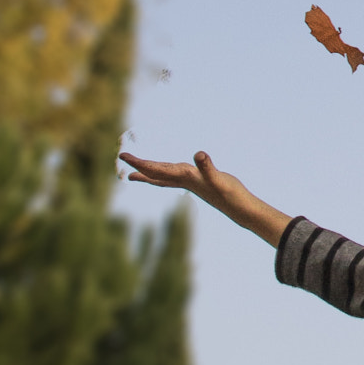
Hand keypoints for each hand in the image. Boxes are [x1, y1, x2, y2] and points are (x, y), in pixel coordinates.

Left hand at [120, 150, 245, 206]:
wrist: (240, 210)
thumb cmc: (231, 194)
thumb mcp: (219, 179)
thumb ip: (208, 168)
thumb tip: (199, 154)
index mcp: (185, 177)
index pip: (157, 169)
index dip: (140, 162)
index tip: (123, 156)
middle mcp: (185, 181)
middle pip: (156, 173)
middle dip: (140, 166)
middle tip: (123, 157)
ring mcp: (191, 184)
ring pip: (164, 177)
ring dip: (149, 173)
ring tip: (134, 175)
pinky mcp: (199, 184)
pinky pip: (176, 178)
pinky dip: (166, 175)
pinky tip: (168, 175)